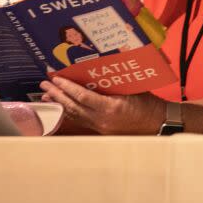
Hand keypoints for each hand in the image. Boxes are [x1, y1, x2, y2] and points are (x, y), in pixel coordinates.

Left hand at [39, 77, 165, 134]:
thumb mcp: (131, 88)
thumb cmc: (148, 103)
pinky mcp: (102, 130)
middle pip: (73, 107)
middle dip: (57, 95)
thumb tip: (95, 71)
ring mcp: (100, 127)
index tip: (55, 78)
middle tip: (43, 86)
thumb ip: (113, 83)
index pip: (82, 96)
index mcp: (109, 108)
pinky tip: (63, 107)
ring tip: (46, 96)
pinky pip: (81, 120)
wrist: (159, 123)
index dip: (66, 87)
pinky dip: (70, 112)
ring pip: (75, 115)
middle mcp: (101, 120)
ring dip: (60, 104)